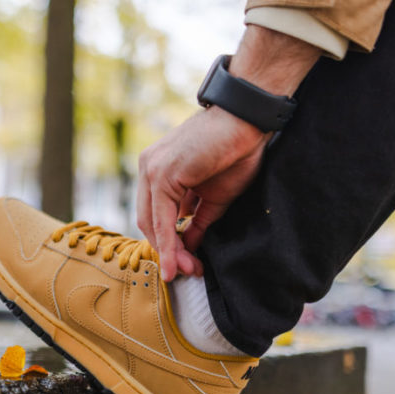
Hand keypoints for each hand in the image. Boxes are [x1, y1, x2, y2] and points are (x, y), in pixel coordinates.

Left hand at [137, 108, 270, 281]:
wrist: (246, 122)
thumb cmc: (236, 152)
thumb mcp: (214, 197)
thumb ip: (199, 221)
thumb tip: (189, 248)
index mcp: (157, 170)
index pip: (154, 215)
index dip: (169, 243)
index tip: (188, 263)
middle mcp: (148, 167)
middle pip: (148, 221)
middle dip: (167, 251)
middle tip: (188, 270)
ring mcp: (151, 168)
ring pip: (152, 222)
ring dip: (169, 251)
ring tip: (188, 270)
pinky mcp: (161, 173)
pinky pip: (161, 218)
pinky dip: (169, 243)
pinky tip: (178, 261)